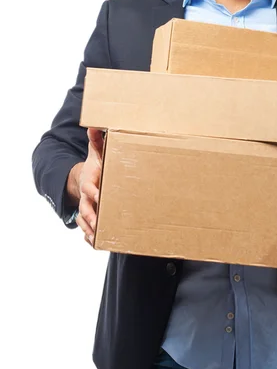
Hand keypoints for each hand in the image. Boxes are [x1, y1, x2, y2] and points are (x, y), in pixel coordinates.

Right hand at [74, 128, 104, 245]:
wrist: (84, 177)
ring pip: (86, 221)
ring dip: (91, 230)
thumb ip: (97, 141)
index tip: (99, 196)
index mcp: (89, 180)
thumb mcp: (96, 153)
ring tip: (98, 239)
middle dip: (91, 217)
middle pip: (85, 208)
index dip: (93, 192)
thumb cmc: (96, 165)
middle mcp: (86, 196)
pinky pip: (88, 228)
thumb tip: (94, 125)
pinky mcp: (91, 215)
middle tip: (98, 224)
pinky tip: (98, 243)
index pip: (89, 187)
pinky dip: (91, 236)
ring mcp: (87, 207)